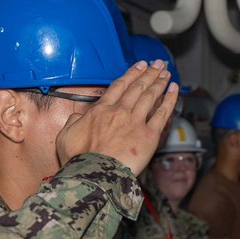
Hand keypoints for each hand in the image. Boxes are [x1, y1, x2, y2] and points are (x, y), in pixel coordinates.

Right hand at [56, 62, 178, 173]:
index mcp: (100, 110)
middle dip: (149, 73)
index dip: (131, 74)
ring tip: (166, 72)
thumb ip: (72, 122)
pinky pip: (162, 114)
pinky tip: (174, 90)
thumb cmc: (78, 159)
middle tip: (158, 64)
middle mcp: (120, 112)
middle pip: (138, 87)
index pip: (119, 86)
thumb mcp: (65, 136)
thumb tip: (77, 116)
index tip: (139, 65)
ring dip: (159, 82)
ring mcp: (135, 122)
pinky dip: (169, 100)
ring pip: (151, 96)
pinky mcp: (149, 135)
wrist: (94, 174)